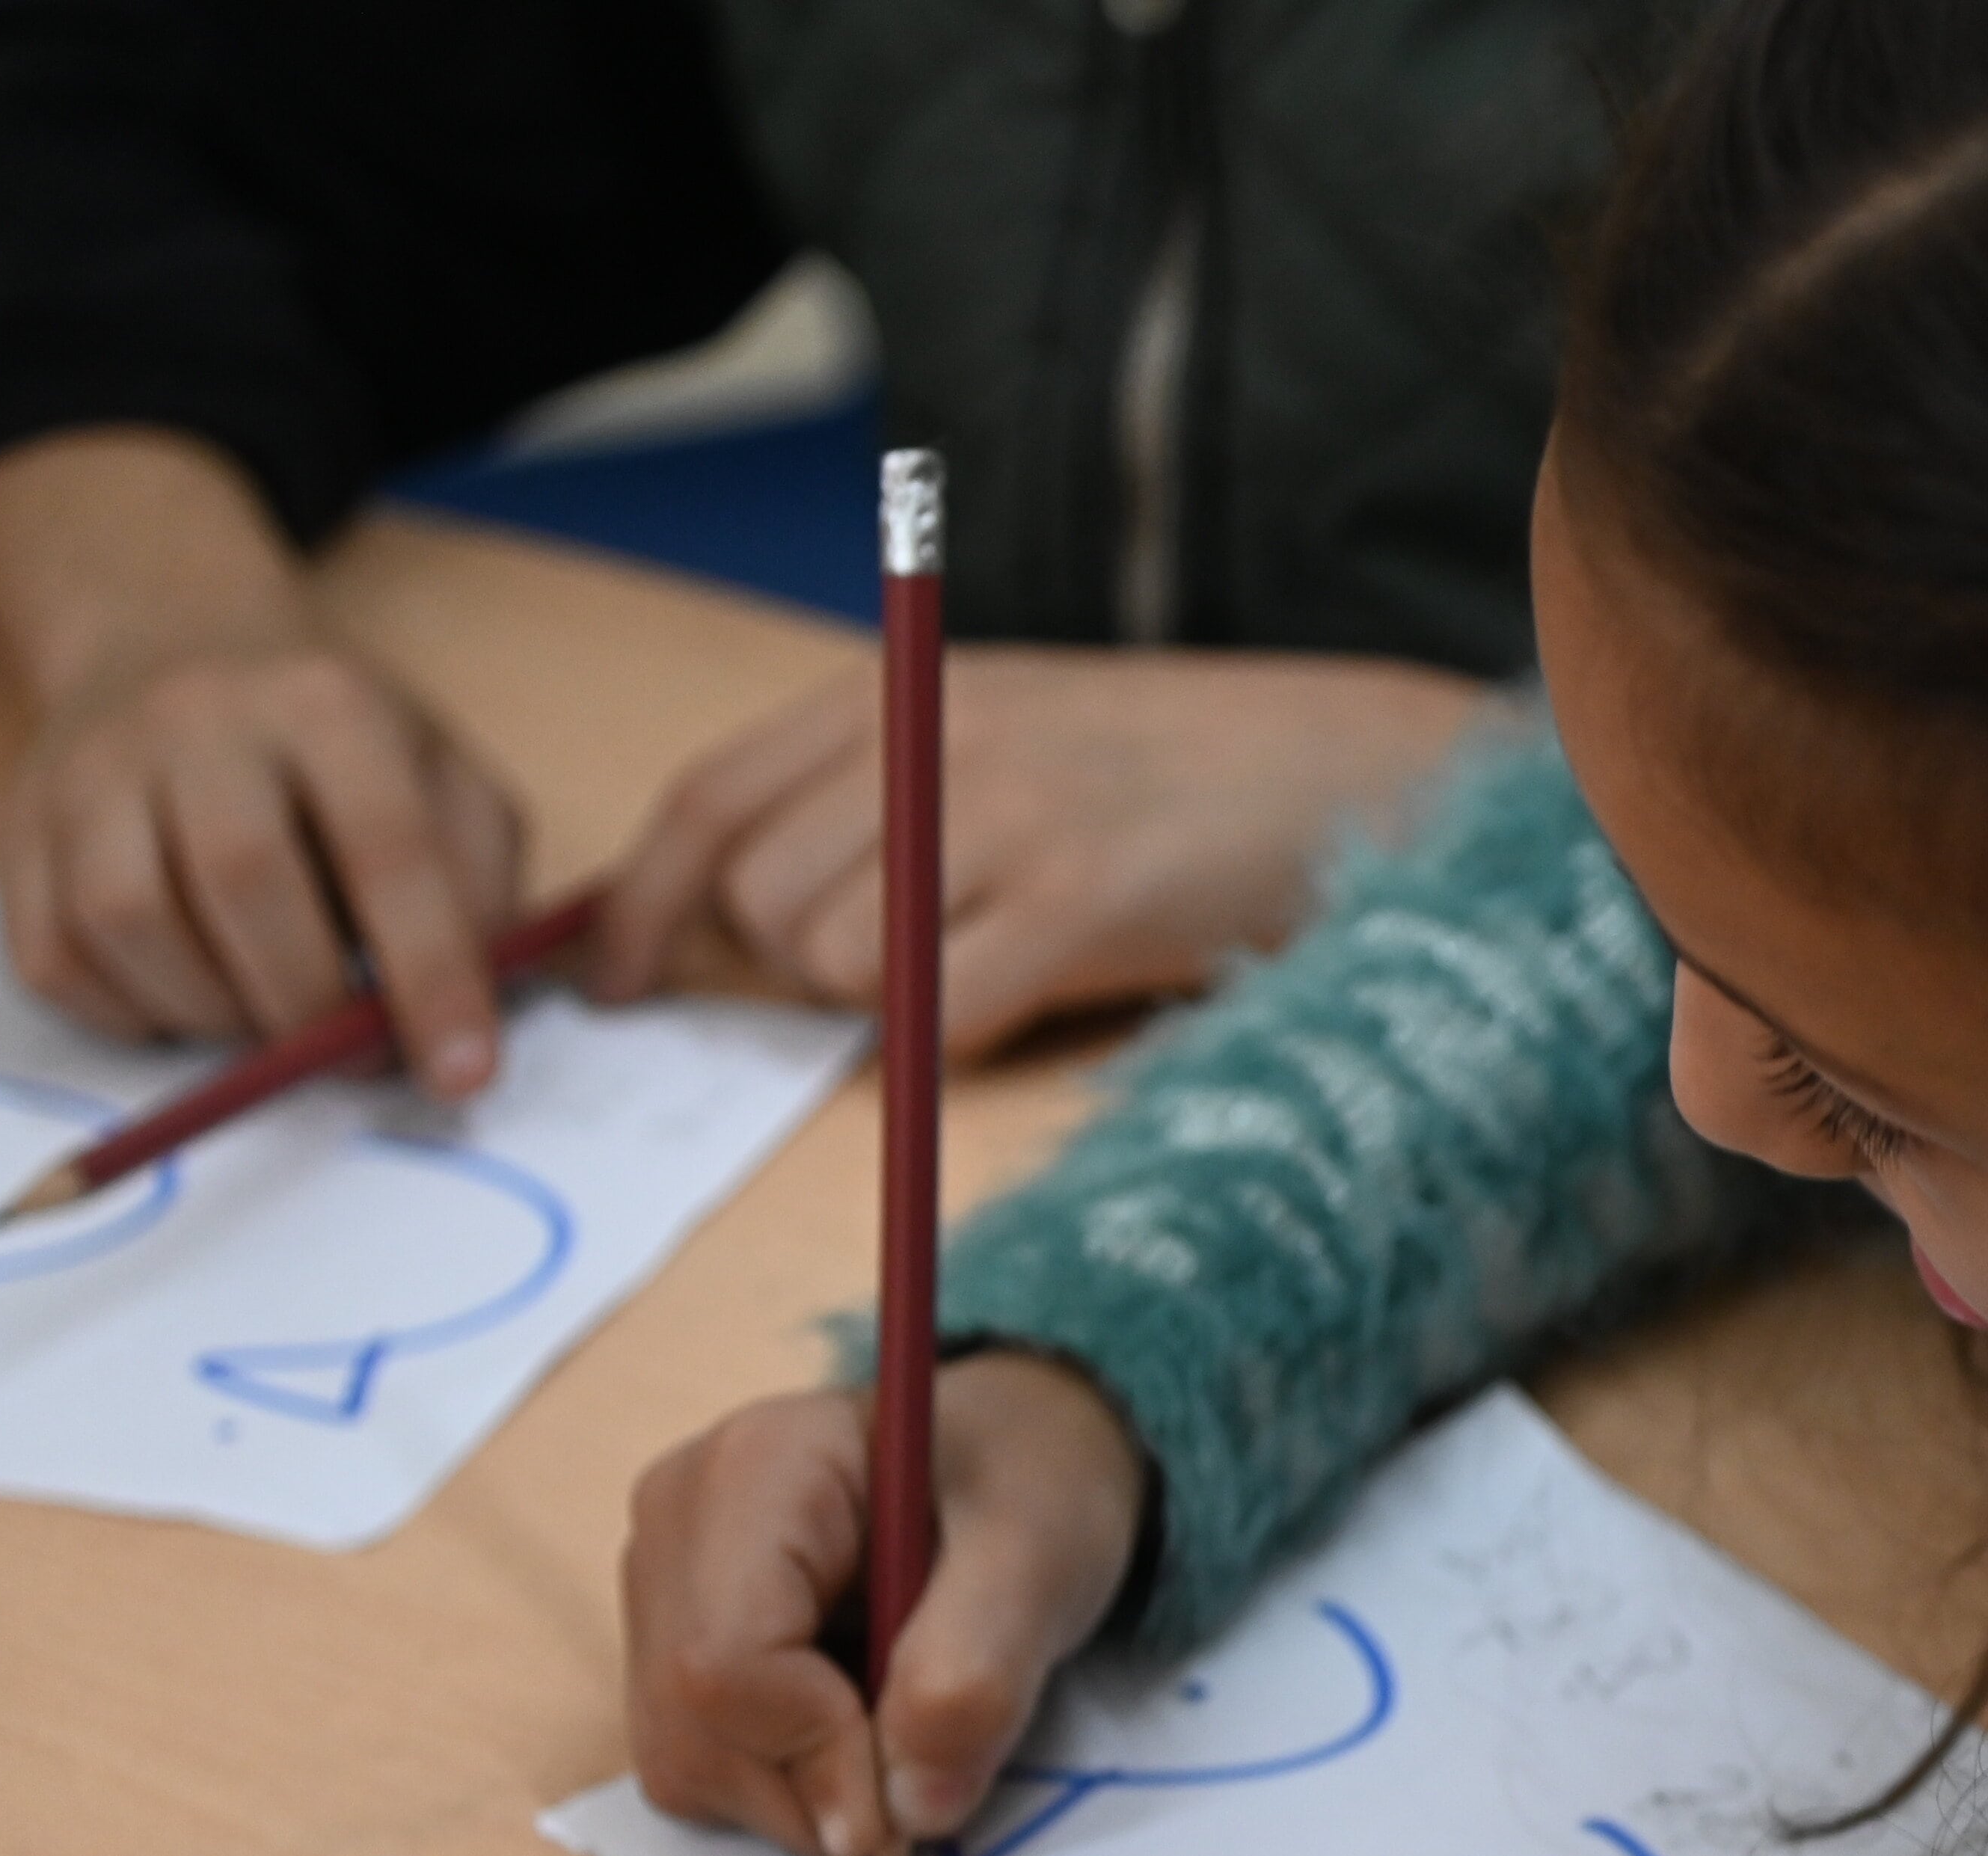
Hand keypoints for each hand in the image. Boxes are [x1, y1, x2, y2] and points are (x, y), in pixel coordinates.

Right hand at [0, 429, 528, 1094]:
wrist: (172, 646)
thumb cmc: (339, 748)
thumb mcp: (444, 778)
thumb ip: (481, 887)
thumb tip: (467, 1016)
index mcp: (326, 702)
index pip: (388, 849)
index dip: (430, 975)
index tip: (462, 1073)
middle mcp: (195, 719)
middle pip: (243, 881)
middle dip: (307, 1005)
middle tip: (348, 1055)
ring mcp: (89, 769)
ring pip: (128, 922)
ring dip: (212, 1013)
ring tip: (265, 1021)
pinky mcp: (17, 828)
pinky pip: (55, 959)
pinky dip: (130, 1014)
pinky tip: (187, 1001)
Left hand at [589, 646, 1489, 1053]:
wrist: (1368, 767)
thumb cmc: (1201, 769)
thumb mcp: (1025, 730)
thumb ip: (895, 786)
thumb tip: (763, 907)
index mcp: (913, 684)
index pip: (712, 795)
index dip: (640, 900)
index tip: (619, 977)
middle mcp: (943, 735)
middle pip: (758, 895)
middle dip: (792, 966)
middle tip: (892, 973)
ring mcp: (1011, 814)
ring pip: (835, 960)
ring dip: (884, 1001)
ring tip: (992, 963)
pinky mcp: (1081, 899)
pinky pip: (935, 1012)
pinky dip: (956, 1038)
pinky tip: (1031, 996)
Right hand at [620, 1352, 1151, 1855]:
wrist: (1010, 1461)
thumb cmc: (1031, 1478)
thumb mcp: (1040, 1557)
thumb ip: (977, 1675)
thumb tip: (909, 1808)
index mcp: (754, 1470)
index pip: (724, 1664)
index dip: (817, 1756)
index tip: (916, 1795)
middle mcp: (676, 1524)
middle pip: (690, 1726)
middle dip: (815, 1791)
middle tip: (928, 1770)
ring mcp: (661, 1584)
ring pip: (684, 1761)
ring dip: (802, 1797)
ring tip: (901, 1726)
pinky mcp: (668, 1639)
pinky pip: (696, 1762)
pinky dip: (784, 1785)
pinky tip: (856, 1724)